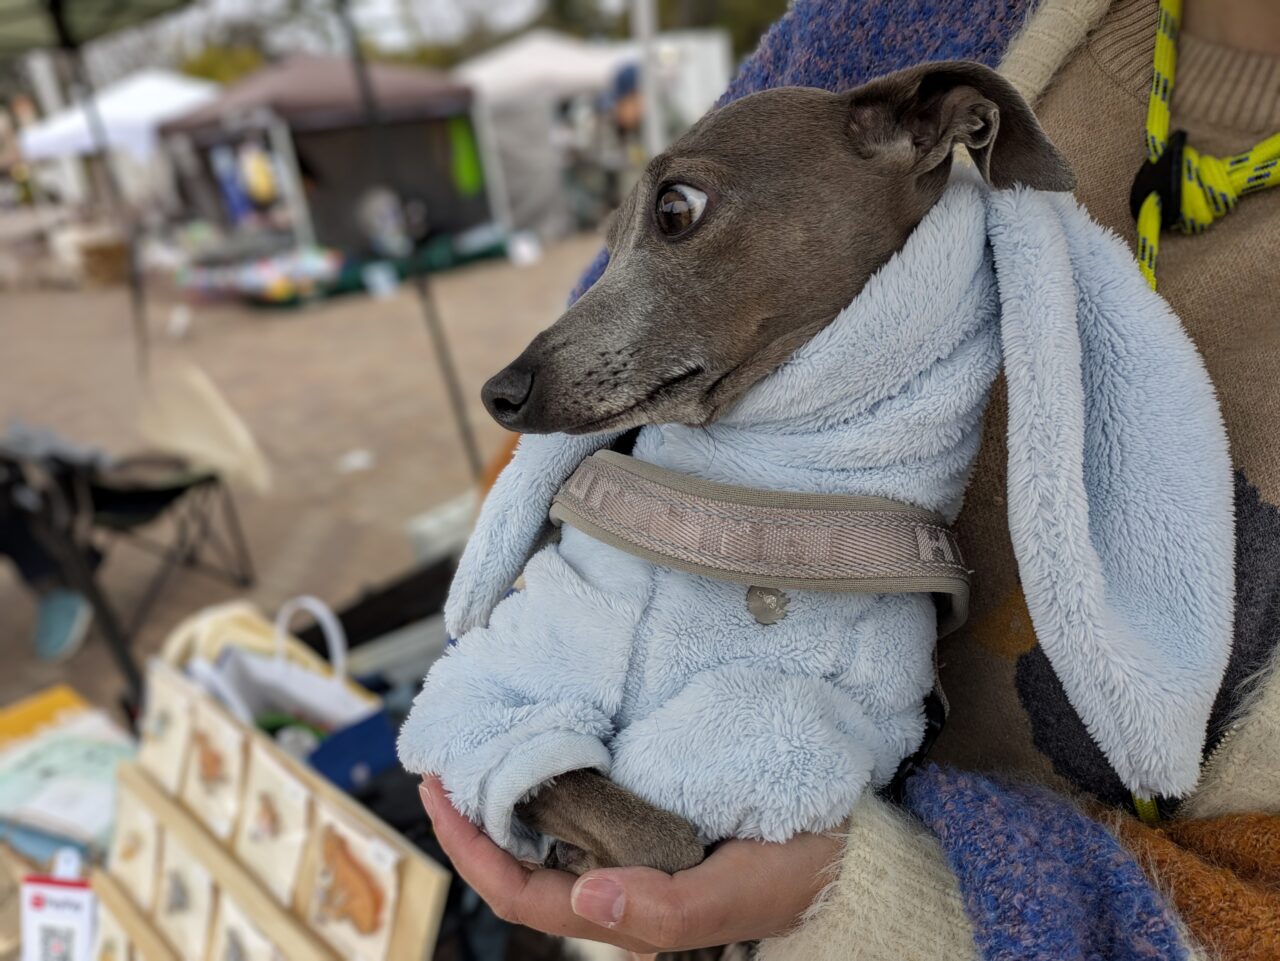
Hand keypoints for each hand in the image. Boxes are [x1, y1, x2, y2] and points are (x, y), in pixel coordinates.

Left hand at [419, 776, 842, 954]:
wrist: (850, 851)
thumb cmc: (801, 875)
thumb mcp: (744, 893)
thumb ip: (669, 910)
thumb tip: (585, 896)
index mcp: (629, 916)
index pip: (524, 896)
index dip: (471, 852)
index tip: (439, 793)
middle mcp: (620, 890)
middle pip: (523, 869)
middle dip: (474, 820)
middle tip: (442, 760)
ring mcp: (634, 857)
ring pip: (549, 839)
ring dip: (506, 799)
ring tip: (476, 749)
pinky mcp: (654, 823)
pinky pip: (584, 810)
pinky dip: (551, 780)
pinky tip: (543, 744)